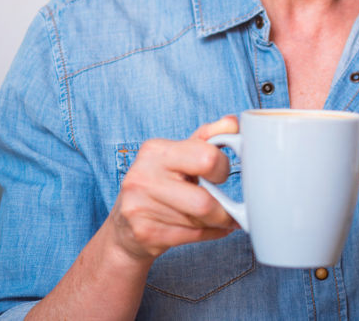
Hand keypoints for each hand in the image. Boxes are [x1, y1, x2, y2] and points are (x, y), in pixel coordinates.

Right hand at [106, 116, 239, 262]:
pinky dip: (210, 233)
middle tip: (229, 207)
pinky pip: (193, 236)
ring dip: (217, 222)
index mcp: (155, 150)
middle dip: (224, 208)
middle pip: (204, 200)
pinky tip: (209, 228)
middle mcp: (142, 177)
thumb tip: (232, 123)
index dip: (223, 169)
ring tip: (217, 217)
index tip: (221, 174)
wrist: (125, 228)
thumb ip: (207, 137)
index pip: (207, 158)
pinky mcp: (144, 234)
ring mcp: (140, 207)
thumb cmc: (160, 184)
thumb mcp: (180, 155)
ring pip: (200, 221)